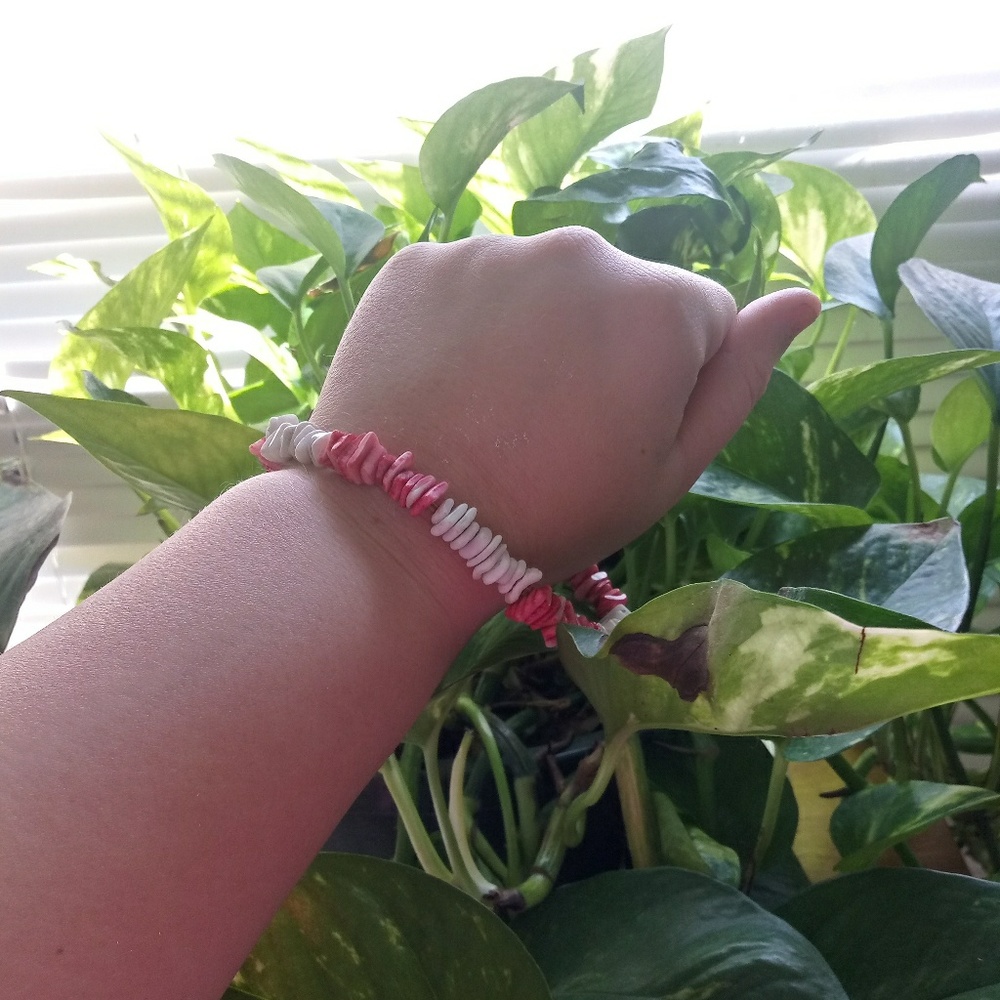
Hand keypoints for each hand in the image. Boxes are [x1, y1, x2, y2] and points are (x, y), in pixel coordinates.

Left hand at [313, 228, 819, 581]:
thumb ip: (740, 380)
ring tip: (494, 406)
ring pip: (544, 283)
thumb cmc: (554, 514)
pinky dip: (469, 321)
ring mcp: (493, 249)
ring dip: (536, 329)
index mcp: (660, 304)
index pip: (701, 318)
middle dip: (604, 343)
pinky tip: (445, 380)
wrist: (403, 532)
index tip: (619, 432)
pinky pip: (473, 281)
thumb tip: (803, 301)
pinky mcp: (421, 261)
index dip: (669, 380)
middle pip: (620, 291)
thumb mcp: (670, 470)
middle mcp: (582, 250)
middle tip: (550, 425)